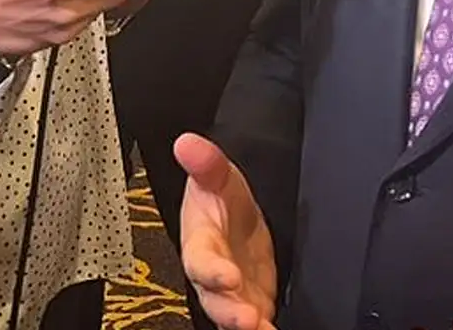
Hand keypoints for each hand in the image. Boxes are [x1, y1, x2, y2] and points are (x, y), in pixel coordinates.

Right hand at [176, 133, 278, 329]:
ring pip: (233, 315)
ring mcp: (233, 292)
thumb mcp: (219, 175)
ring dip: (246, 325)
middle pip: (215, 299)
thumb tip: (187, 142)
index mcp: (201, 243)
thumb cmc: (221, 197)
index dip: (212, 270)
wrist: (237, 214)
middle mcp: (214, 274)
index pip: (201, 259)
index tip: (228, 276)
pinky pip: (256, 321)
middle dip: (229, 311)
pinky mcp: (253, 301)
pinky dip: (265, 329)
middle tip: (247, 320)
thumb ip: (207, 162)